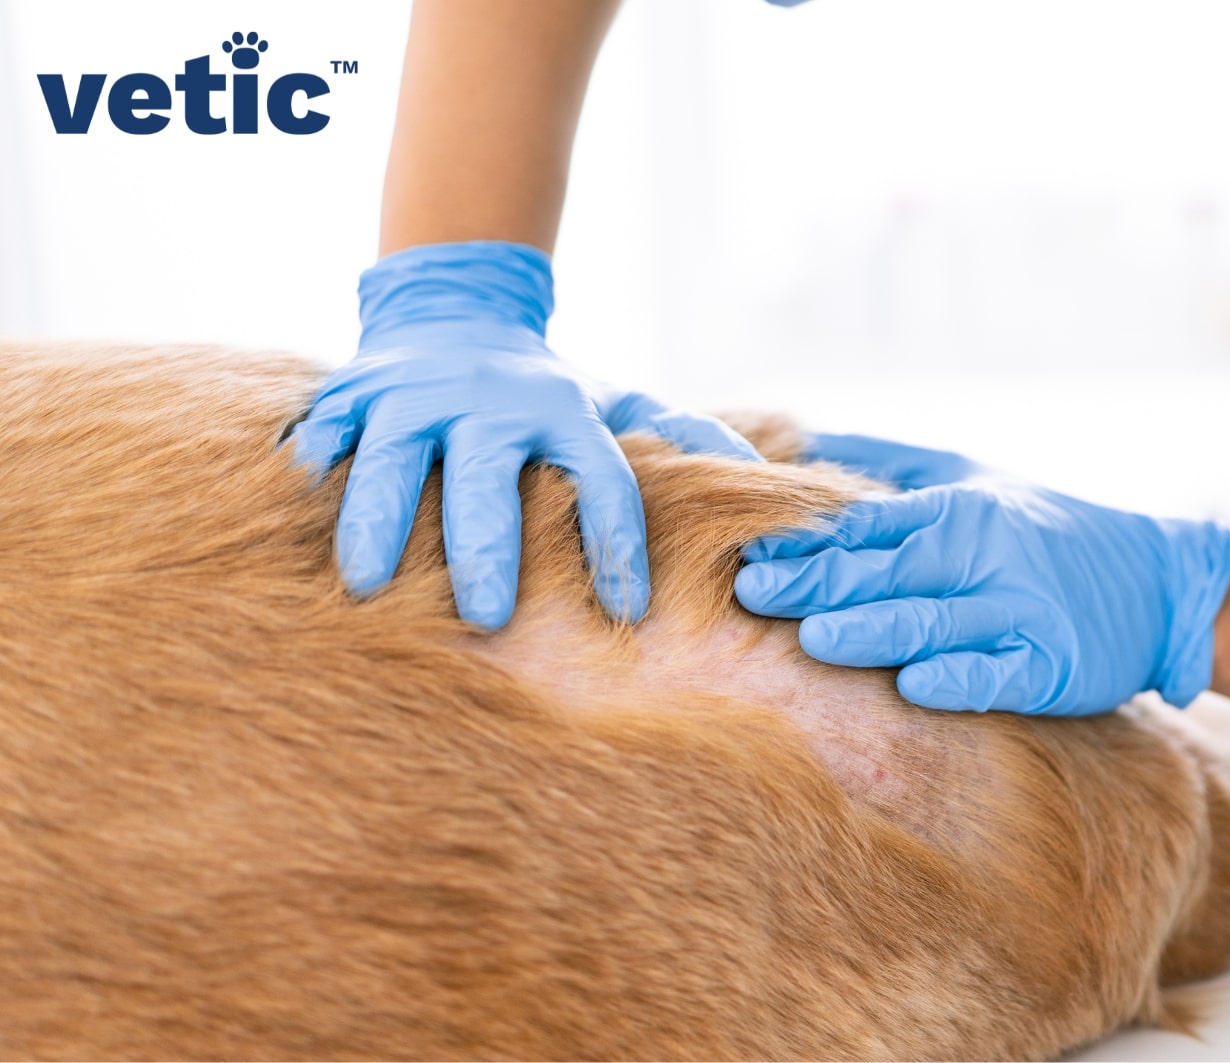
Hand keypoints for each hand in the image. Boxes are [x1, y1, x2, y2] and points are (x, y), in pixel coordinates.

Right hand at [289, 240, 756, 629]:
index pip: (601, 481)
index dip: (618, 543)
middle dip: (489, 548)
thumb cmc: (547, 390)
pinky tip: (301, 509)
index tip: (627, 611)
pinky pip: (328, 431)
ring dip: (382, 521)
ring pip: (395, 459)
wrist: (457, 311)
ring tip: (369, 588)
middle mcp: (492, 404)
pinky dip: (316, 466)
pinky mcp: (353, 393)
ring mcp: (416, 396)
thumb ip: (681, 435)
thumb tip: (763, 477)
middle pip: (490, 478)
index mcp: (564, 414)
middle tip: (488, 619)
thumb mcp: (617, 403)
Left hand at [736, 435, 1229, 715]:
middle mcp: (986, 553)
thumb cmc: (1042, 528)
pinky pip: (996, 675)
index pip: (869, 523)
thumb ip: (888, 463)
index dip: (807, 538)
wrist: (1156, 584)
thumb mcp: (973, 478)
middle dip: (820, 582)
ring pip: (935, 623)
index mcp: (958, 509)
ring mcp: (1020, 612)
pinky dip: (956, 679)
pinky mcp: (1051, 666)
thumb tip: (799, 434)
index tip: (745, 547)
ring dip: (874, 631)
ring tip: (816, 637)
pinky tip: (913, 686)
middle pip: (889, 569)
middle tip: (753, 592)